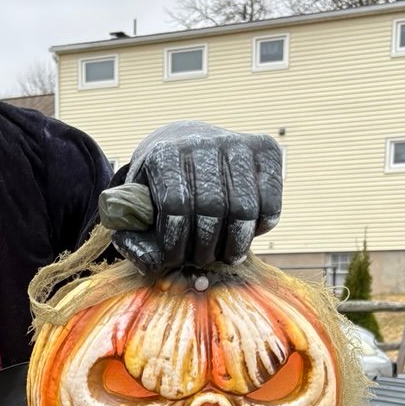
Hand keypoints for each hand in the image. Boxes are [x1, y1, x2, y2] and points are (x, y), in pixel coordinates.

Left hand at [112, 121, 282, 272]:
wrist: (184, 142)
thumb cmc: (159, 183)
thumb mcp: (136, 204)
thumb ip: (134, 235)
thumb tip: (151, 263)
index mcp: (164, 153)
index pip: (175, 205)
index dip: (175, 241)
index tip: (173, 258)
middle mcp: (203, 142)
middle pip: (212, 209)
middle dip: (206, 247)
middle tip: (200, 260)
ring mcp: (238, 143)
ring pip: (244, 209)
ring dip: (234, 244)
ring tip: (224, 255)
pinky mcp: (266, 150)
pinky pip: (271, 202)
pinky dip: (260, 227)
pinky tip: (244, 233)